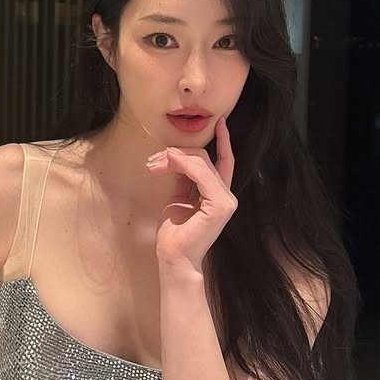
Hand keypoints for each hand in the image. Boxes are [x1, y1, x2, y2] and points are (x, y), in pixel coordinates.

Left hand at [146, 115, 237, 272]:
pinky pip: (200, 172)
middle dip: (176, 152)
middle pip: (204, 156)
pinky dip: (181, 163)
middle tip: (153, 160)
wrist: (175, 258)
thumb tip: (176, 159)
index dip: (223, 140)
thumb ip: (183, 180)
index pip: (225, 160)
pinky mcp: (220, 204)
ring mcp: (226, 200)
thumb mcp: (178, 199)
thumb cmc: (175, 234)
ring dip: (173, 157)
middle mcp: (226, 195)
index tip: (219, 121)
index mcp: (218, 194)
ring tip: (153, 164)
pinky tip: (164, 165)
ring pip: (201, 161)